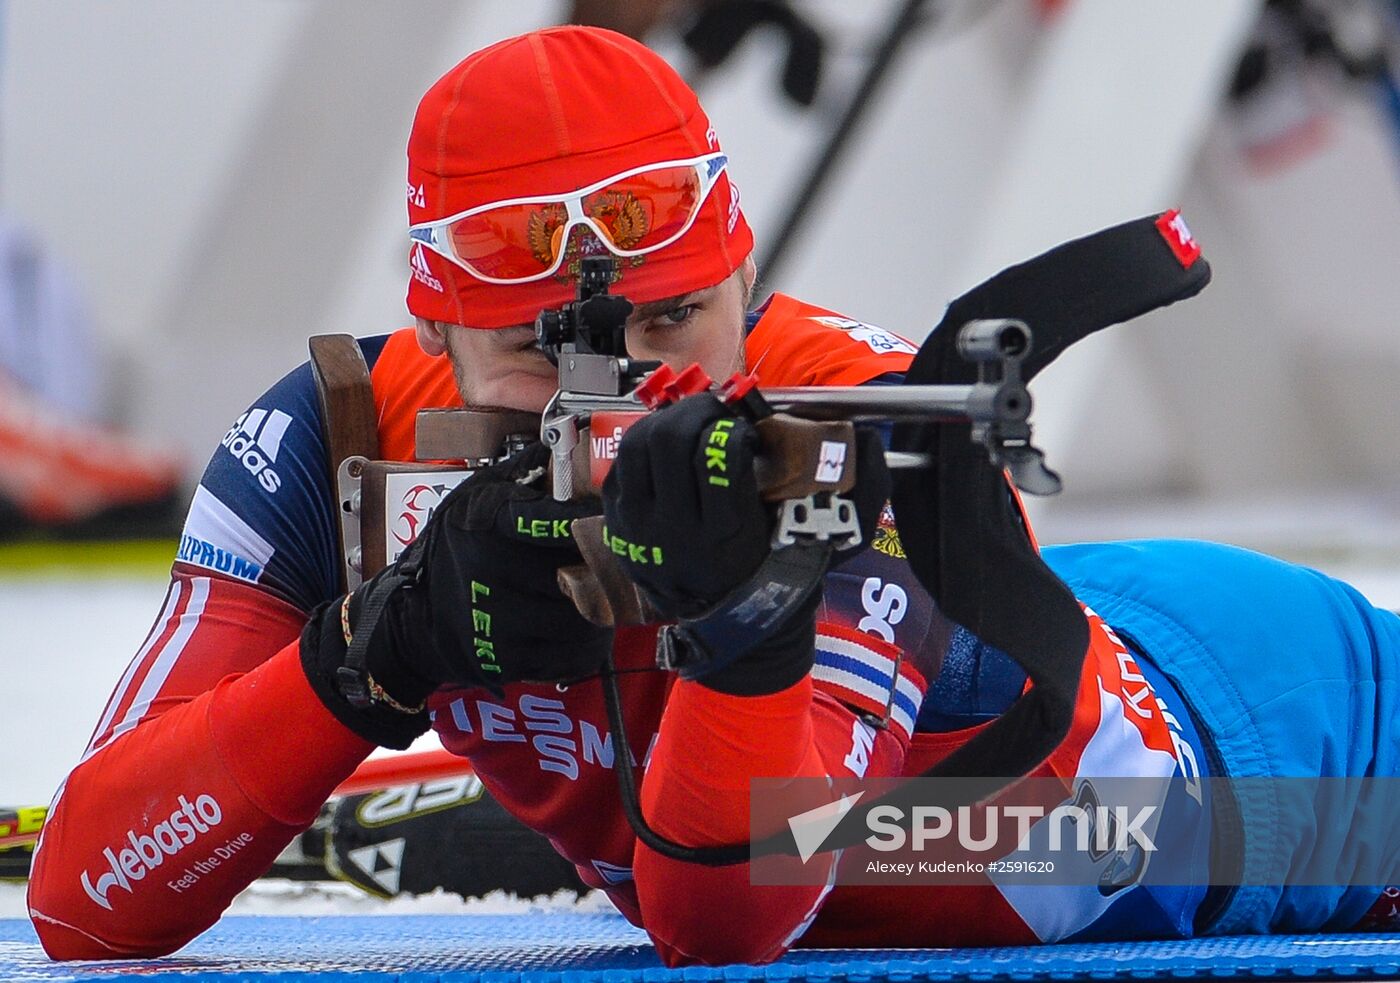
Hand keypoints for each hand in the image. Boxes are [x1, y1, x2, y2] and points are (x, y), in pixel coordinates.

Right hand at [302, 443, 611, 746]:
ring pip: (584, 617)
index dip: (591, 520)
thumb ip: (525, 471)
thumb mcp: (479, 494)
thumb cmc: (456, 546)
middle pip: (581, 571)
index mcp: (489, 521)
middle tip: (613, 563)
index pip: (556, 518)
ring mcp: (500, 619)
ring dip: (601, 609)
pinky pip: (573, 656)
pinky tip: (583, 628)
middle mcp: (492, 569)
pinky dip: (587, 645)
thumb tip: (570, 441)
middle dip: (604, 568)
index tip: (608, 522)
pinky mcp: (509, 658)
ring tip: (600, 597)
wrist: (415, 615)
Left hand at [601, 392, 888, 693]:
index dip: (734, 428)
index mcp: (726, 534)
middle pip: (670, 440)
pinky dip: (644, 445)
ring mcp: (640, 530)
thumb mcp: (812, 538)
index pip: (719, 453)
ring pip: (639, 444)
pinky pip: (621, 466)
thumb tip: (869, 440)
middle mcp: (676, 532)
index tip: (747, 429)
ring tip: (690, 422)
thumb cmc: (774, 572)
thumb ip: (846, 490)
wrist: (730, 623)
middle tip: (716, 411)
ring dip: (667, 421)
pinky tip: (667, 446)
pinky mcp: (618, 525)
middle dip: (696, 412)